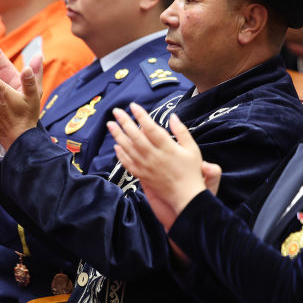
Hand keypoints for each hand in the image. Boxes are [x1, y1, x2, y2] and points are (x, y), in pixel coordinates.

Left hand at [109, 104, 206, 230]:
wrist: (186, 197)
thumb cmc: (191, 171)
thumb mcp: (192, 149)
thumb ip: (181, 131)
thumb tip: (172, 116)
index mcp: (167, 147)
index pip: (151, 128)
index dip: (141, 116)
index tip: (133, 106)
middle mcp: (154, 156)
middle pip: (136, 136)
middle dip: (124, 122)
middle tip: (116, 111)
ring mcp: (146, 167)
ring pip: (128, 149)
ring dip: (118, 135)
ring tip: (110, 125)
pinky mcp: (142, 176)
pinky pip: (128, 164)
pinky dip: (121, 154)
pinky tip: (116, 146)